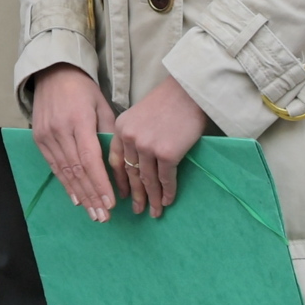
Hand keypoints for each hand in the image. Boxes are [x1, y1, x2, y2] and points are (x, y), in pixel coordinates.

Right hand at [30, 65, 119, 221]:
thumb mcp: (102, 106)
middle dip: (92, 196)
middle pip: (77, 170)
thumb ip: (108, 134)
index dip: (100, 183)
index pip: (90, 159)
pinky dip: (65, 184)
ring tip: (93, 213)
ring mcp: (46, 135)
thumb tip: (119, 164)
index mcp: (79, 120)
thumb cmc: (83, 89)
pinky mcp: (39, 138)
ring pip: (65, 172)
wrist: (52, 72)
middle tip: (104, 217)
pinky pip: (53, 166)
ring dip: (80, 195)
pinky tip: (75, 199)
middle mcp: (60, 130)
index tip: (111, 203)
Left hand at [108, 78, 210, 219]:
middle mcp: (130, 138)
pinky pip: (166, 180)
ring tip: (155, 212)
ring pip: (148, 180)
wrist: (189, 92)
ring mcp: (148, 147)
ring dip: (152, 199)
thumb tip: (137, 163)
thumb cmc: (168, 102)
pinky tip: (168, 201)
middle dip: (135, 195)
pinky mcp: (167, 154)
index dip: (119, 181)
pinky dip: (168, 193)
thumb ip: (134, 136)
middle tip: (138, 210)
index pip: (115, 161)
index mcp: (121, 128)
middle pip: (131, 174)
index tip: (122, 195)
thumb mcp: (139, 115)